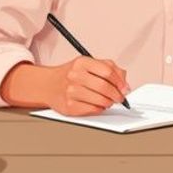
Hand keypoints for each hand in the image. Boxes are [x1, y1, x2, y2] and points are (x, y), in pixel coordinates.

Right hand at [1, 56, 130, 115]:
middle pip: (104, 87)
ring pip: (100, 100)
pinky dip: (99, 109)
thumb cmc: (73, 74)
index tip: (125, 88)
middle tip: (120, 98)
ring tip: (108, 101)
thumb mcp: (90, 64)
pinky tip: (98, 105)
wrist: (48, 84)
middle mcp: (75, 75)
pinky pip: (92, 110)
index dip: (120, 81)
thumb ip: (110, 69)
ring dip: (108, 102)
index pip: (108, 71)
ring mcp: (70, 91)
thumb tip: (125, 85)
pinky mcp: (68, 106)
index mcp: (82, 62)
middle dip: (116, 94)